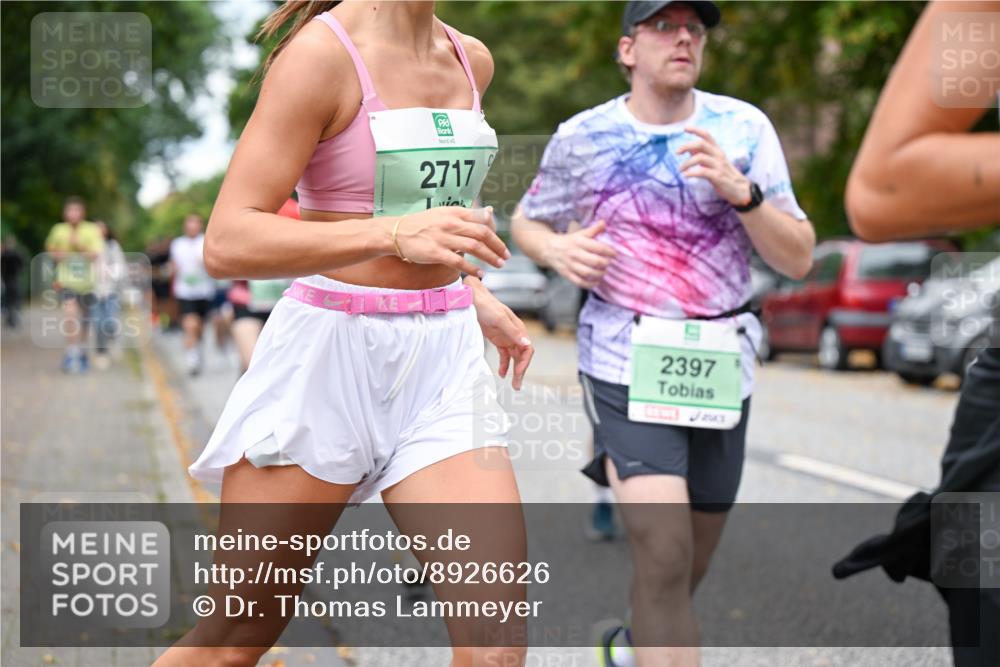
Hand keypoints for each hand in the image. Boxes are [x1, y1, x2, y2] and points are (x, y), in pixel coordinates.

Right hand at [391, 206, 509, 277]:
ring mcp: (443, 238)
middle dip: (497, 246)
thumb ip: (466, 215)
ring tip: (498, 265)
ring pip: (474, 247)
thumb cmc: (421, 225)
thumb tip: (489, 212)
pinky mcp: (435, 252)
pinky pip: (459, 261)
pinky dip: (472, 269)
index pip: (482, 220)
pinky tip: (480, 274)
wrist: (395, 233)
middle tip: (506, 256)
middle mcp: (450, 223)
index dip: (496, 232)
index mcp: (454, 212)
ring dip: (490, 257)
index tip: (502, 243)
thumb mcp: (444, 214)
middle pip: (482, 234)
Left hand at [467, 276, 533, 390]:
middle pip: (522, 356)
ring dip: (514, 370)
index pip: (527, 349)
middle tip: (516, 385)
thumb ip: (512, 331)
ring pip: (514, 357)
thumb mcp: (498, 318)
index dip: (525, 362)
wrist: (471, 299)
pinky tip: (501, 374)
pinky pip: (504, 355)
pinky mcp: (497, 339)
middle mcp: (514, 333)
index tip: (518, 373)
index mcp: (518, 328)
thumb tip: (526, 344)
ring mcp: (506, 337)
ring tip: (512, 384)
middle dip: (520, 371)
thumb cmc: (486, 305)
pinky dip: (504, 365)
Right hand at [540, 220, 615, 288]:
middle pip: (594, 261)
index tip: (615, 254)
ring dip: (599, 274)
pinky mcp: (566, 274)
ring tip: (603, 272)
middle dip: (605, 264)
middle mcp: (574, 253)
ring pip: (588, 273)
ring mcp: (570, 265)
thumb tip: (604, 222)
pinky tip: (596, 282)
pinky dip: (589, 284)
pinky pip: (579, 282)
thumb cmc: (569, 241)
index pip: (598, 247)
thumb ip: (593, 230)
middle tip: (608, 263)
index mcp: (579, 242)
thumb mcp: (580, 233)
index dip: (609, 252)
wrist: (550, 249)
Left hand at [677, 126, 751, 205]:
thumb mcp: (714, 162)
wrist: (740, 189)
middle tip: (677, 152)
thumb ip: (702, 154)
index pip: (707, 135)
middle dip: (686, 146)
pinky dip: (692, 173)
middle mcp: (718, 155)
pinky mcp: (718, 177)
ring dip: (687, 163)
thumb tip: (689, 149)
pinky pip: (702, 172)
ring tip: (681, 169)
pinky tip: (686, 176)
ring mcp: (718, 165)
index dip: (696, 130)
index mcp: (717, 150)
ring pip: (700, 157)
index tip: (685, 128)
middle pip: (701, 144)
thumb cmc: (724, 175)